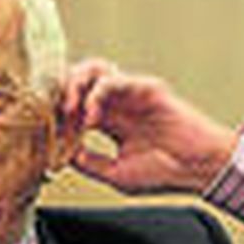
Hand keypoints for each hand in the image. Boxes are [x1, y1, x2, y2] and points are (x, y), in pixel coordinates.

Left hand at [61, 59, 238, 194]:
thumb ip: (89, 162)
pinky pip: (113, 79)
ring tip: (68, 109)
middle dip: (60, 94)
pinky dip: (96, 94)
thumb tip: (62, 153)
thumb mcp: (115, 174)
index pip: (73, 107)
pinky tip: (91, 117)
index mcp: (110, 122)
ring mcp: (131, 94)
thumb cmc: (165, 173)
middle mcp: (118, 104)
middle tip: (53, 115)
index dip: (56, 116)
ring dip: (74, 85)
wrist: (198, 170)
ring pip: (92, 70)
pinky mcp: (146, 87)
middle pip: (78, 81)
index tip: (45, 134)